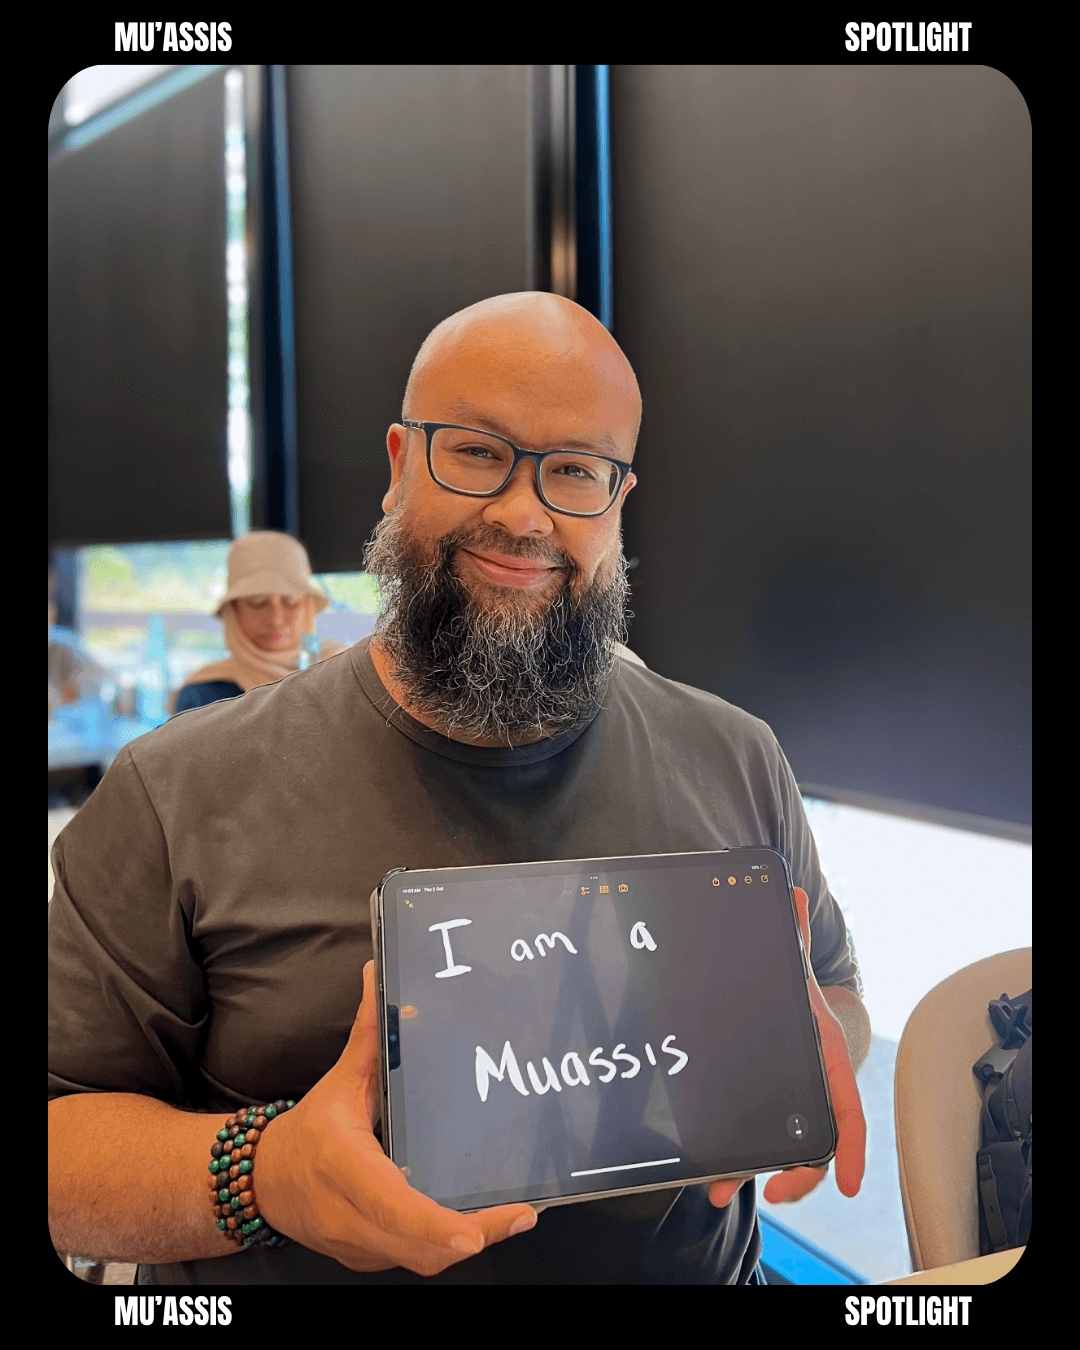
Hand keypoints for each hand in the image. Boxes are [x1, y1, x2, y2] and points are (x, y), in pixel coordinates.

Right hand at [254, 961, 538, 1275]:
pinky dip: (446, 1245)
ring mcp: (360, 1246)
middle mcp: (350, 1215)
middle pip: (418, 1246)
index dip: (433, 1224)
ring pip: (420, 1259)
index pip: (390, 1204)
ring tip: (513, 1218)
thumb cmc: (307, 1132)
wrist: (265, 1182)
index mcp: (344, 1166)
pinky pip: (413, 1258)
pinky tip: (482, 1224)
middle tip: (521, 1215)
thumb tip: (378, 975)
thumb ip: (366, 1032)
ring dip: (467, 1242)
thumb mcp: (339, 1080)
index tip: (471, 1231)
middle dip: (474, 1235)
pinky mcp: (369, 1258)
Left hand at [708, 887, 866, 1209]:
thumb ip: (789, 930)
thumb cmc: (790, 987)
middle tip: (773, 1192)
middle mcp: (812, 1088)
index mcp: (824, 1059)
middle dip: (799, 1176)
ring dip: (758, 1176)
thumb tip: (790, 890)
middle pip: (817, 1146)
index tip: (851, 1183)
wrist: (785, 999)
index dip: (852, 1147)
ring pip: (786, 1153)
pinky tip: (713, 1184)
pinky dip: (740, 1168)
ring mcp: (789, 1103)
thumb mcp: (786, 961)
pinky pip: (760, 1145)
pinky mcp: (765, 1110)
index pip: (847, 1108)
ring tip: (722, 1190)